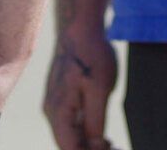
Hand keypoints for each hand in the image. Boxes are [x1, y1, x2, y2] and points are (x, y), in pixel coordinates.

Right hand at [44, 20, 117, 149]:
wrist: (81, 29)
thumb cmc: (91, 56)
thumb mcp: (99, 90)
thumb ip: (95, 122)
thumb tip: (95, 146)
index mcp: (58, 112)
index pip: (69, 149)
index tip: (111, 149)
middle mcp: (52, 112)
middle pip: (68, 145)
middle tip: (114, 148)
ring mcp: (55, 105)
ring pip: (69, 136)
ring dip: (87, 145)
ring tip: (111, 145)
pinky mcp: (61, 99)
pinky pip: (70, 124)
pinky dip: (84, 133)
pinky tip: (101, 134)